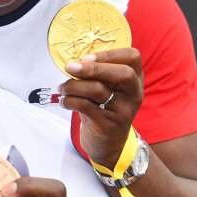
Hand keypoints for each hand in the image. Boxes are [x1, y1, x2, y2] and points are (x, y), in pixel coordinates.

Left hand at [59, 47, 143, 168]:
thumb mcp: (106, 87)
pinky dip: (69, 100)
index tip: (86, 56)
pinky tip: (64, 101)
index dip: (110, 53)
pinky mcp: (108, 125)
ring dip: (72, 85)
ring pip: (97, 89)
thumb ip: (97, 71)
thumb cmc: (103, 107)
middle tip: (70, 67)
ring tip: (62, 88)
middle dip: (93, 67)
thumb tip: (72, 57)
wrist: (108, 143)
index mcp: (134, 79)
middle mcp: (134, 94)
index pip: (133, 57)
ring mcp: (123, 111)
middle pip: (122, 73)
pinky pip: (85, 106)